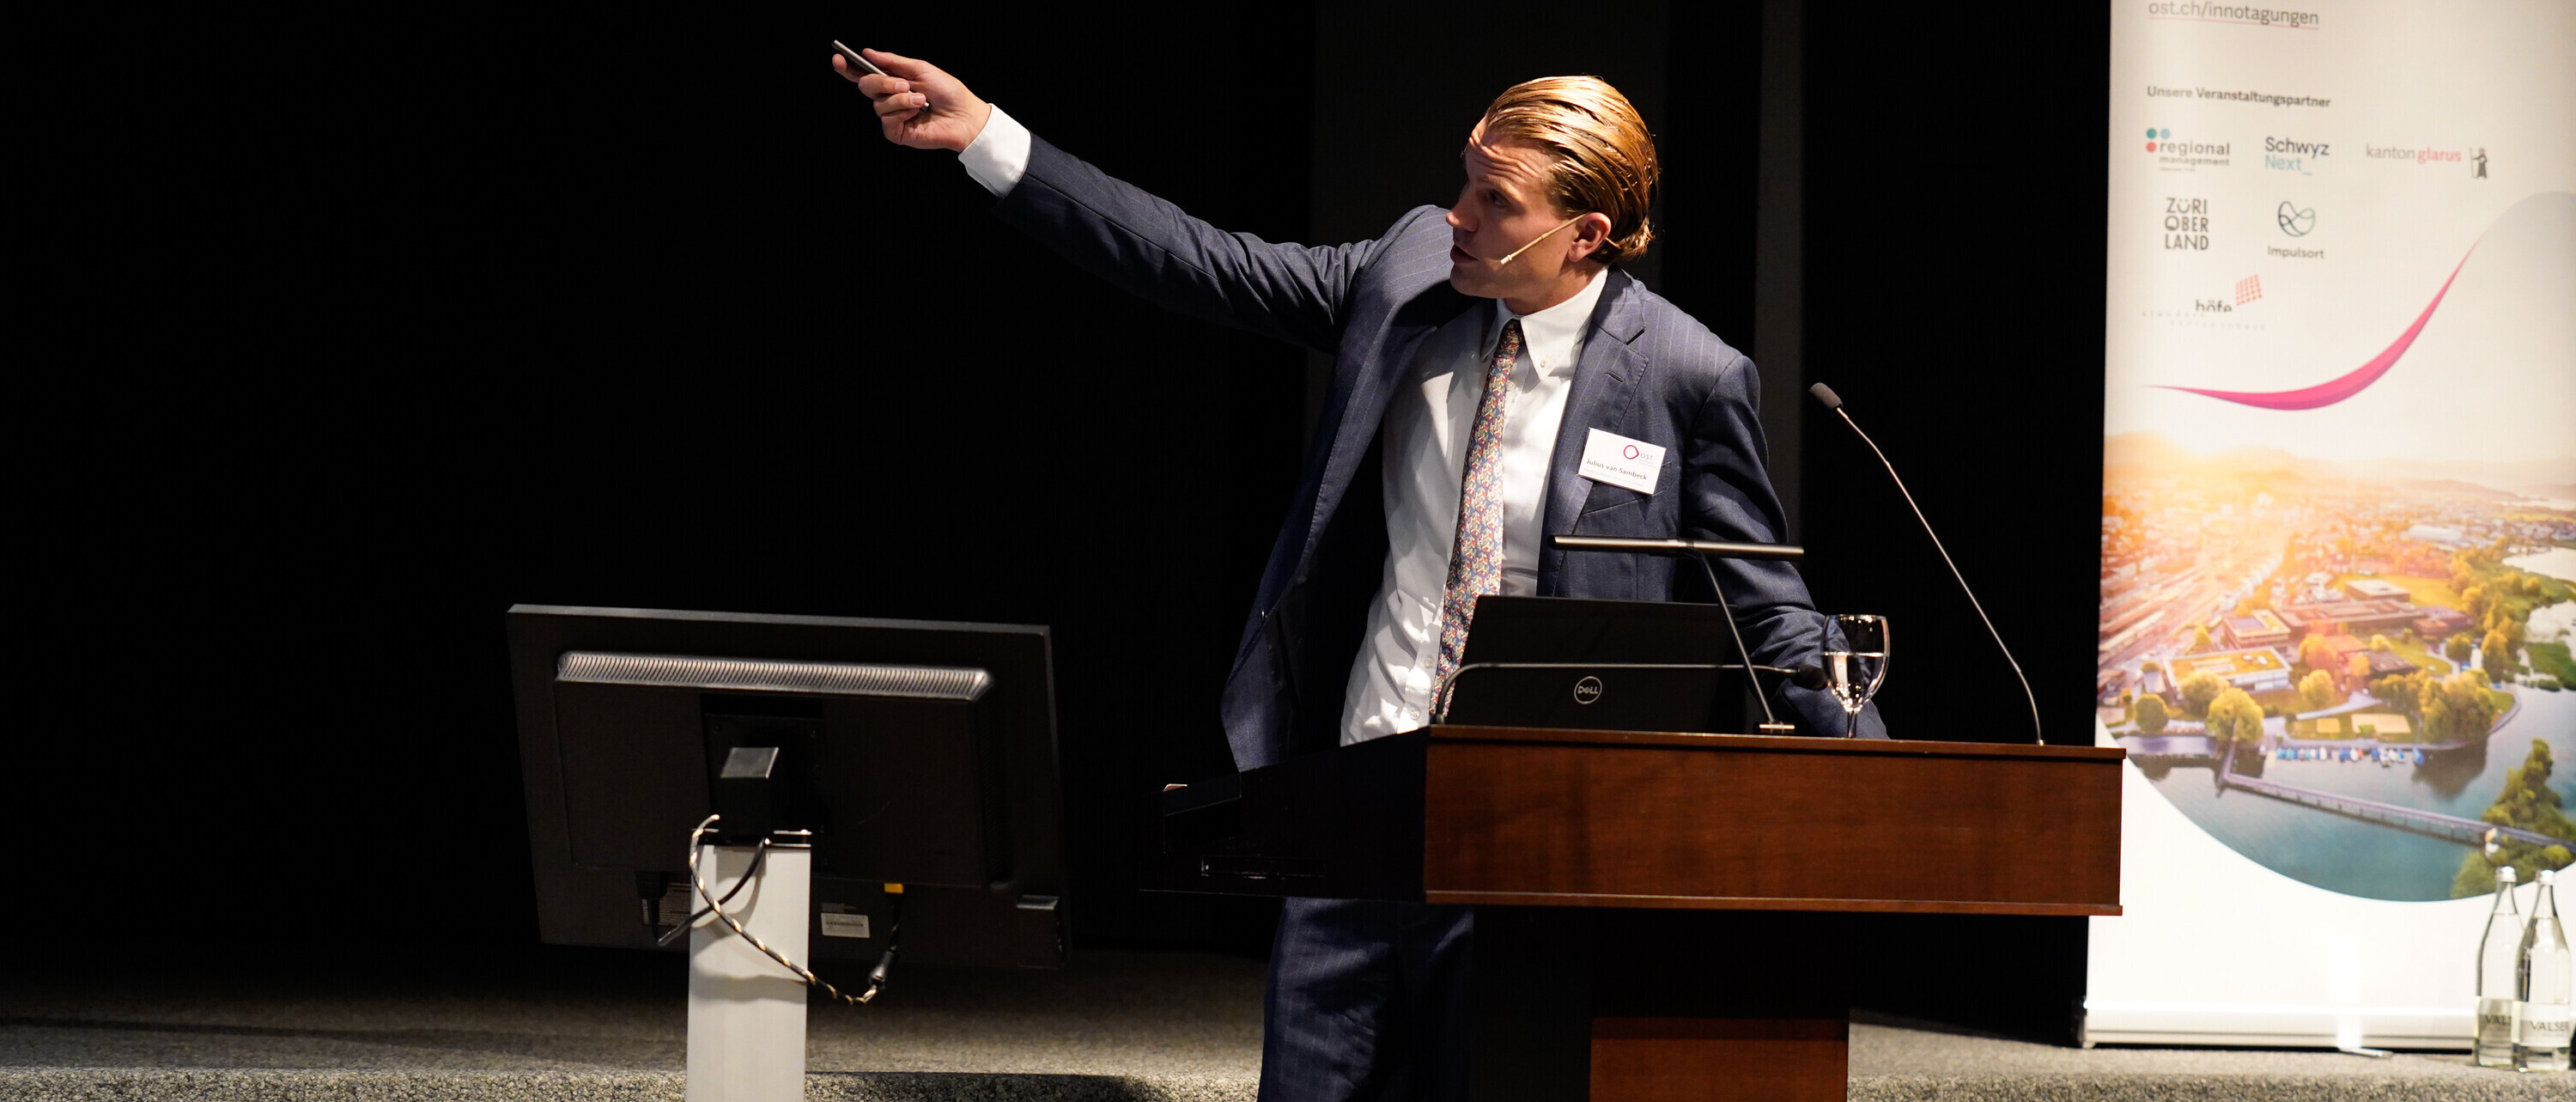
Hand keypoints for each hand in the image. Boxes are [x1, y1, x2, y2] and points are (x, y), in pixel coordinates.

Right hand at [832, 48, 990, 153]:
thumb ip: (892, 61)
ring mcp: (892, 116)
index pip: (864, 75)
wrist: (964, 114)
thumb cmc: (947, 91)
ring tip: (921, 100)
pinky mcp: (896, 133)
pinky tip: (917, 112)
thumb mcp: (919, 68)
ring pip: (878, 104)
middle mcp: (889, 99)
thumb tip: (868, 53)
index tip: (838, 60)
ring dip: (901, 99)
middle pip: (866, 87)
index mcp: (892, 82)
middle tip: (904, 83)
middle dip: (883, 83)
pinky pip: (887, 120)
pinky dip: (902, 112)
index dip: (848, 69)